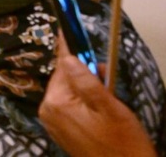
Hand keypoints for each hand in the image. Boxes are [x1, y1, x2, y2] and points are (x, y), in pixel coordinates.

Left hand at [39, 34, 155, 156]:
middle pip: (64, 77)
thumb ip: (86, 80)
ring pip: (68, 90)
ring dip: (86, 86)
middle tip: (107, 74)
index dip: (69, 48)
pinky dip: (83, 99)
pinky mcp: (60, 129)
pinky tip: (100, 107)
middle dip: (85, 72)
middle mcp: (48, 110)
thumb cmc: (122, 142)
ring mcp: (52, 121)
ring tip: (108, 94)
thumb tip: (67, 58)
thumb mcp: (109, 107)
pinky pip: (69, 104)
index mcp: (57, 102)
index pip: (61, 66)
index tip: (65, 29)